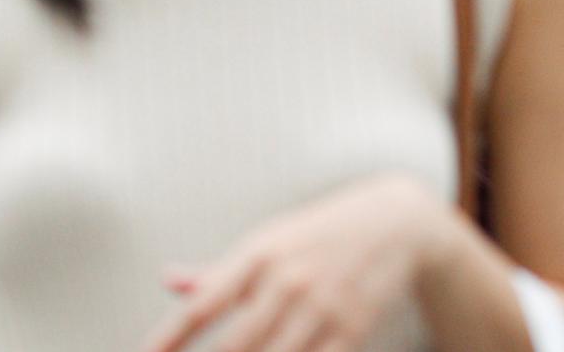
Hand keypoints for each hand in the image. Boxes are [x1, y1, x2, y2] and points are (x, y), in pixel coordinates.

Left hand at [142, 174, 454, 351]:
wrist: (394, 223)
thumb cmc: (316, 235)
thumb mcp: (266, 242)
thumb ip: (217, 271)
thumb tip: (168, 281)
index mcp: (256, 255)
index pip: (203, 304)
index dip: (170, 337)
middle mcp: (286, 281)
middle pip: (238, 343)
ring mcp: (322, 308)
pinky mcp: (354, 330)